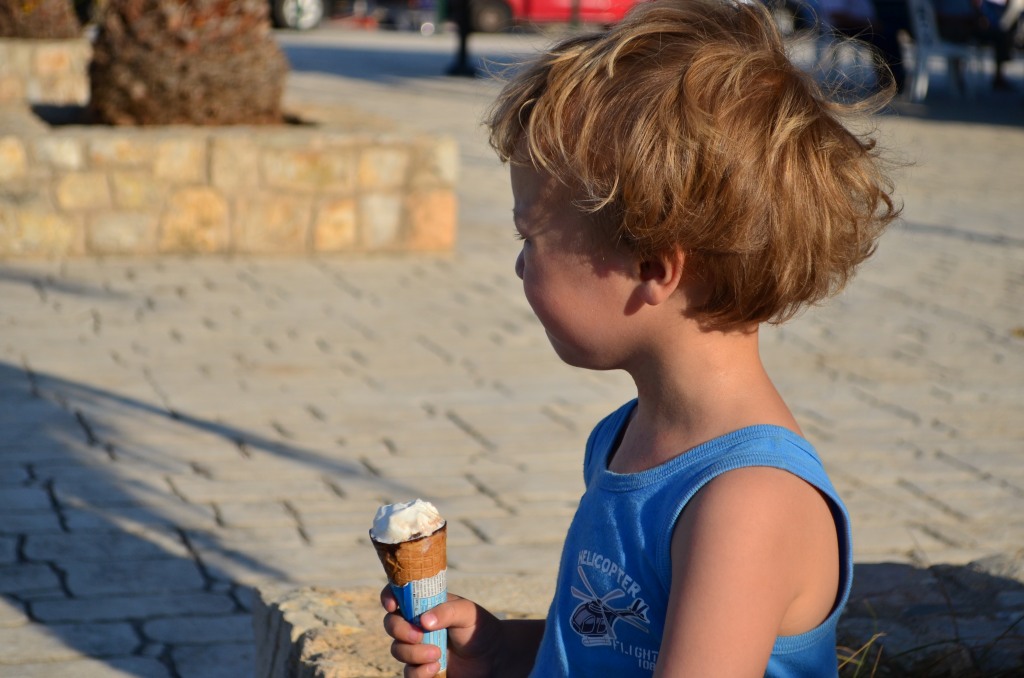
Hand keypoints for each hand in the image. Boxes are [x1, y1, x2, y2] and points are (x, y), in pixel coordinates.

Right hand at [381, 586, 504, 677]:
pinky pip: (409, 673)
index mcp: (424, 605)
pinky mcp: (421, 670)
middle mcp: (416, 625)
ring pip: (397, 650)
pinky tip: (436, 668)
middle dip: (400, 630)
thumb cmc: (479, 628)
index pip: (398, 596)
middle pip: (391, 624)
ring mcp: (417, 648)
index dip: (389, 597)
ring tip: (437, 655)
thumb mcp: (467, 612)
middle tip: (418, 635)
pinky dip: (419, 672)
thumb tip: (423, 620)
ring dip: (413, 653)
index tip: (392, 605)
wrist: (493, 657)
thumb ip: (447, 611)